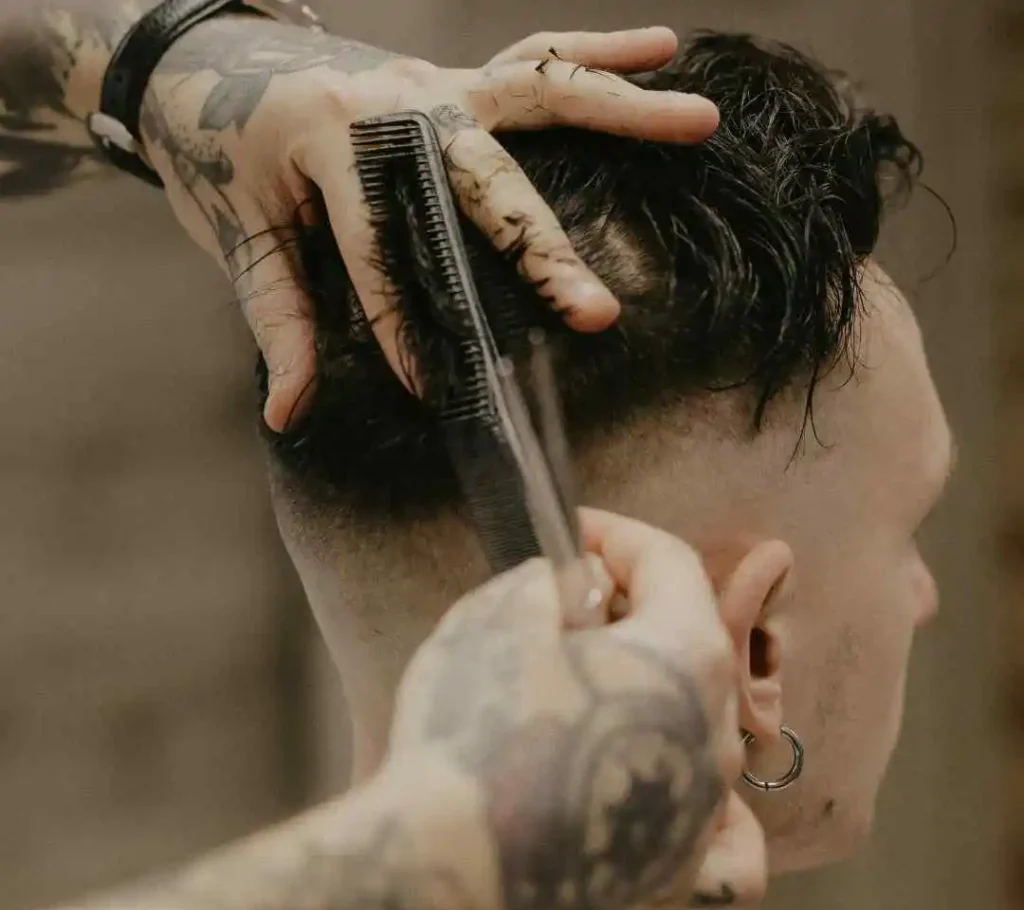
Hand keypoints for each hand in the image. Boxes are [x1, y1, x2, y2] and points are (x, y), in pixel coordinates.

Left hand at [139, 21, 718, 430]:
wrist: (203, 66)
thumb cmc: (222, 161)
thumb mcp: (240, 241)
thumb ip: (277, 323)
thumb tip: (288, 415)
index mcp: (328, 142)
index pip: (376, 246)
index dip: (400, 321)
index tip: (430, 388)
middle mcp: (392, 100)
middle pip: (480, 180)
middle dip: (539, 250)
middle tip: (596, 312)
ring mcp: (431, 80)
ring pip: (536, 94)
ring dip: (620, 109)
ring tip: (699, 122)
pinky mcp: (451, 78)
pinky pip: (533, 60)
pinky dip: (598, 54)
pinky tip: (662, 53)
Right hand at [387, 509, 745, 909]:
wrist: (443, 875)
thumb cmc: (474, 731)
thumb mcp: (499, 613)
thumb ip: (551, 581)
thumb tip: (574, 588)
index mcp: (688, 657)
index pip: (669, 563)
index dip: (615, 533)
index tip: (570, 530)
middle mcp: (716, 734)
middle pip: (687, 641)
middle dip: (628, 607)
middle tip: (563, 604)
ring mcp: (701, 811)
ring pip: (698, 722)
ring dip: (646, 686)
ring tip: (577, 685)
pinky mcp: (672, 876)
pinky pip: (723, 838)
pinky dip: (709, 808)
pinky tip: (667, 788)